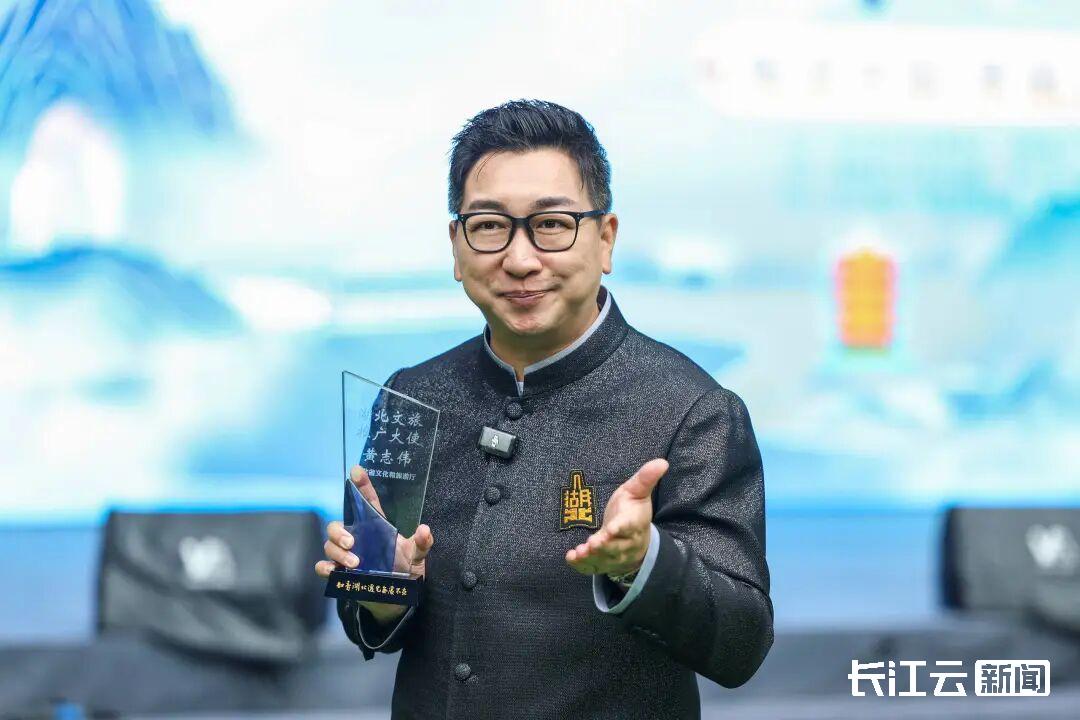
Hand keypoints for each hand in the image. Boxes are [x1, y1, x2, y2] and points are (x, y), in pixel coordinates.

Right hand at [315, 465, 433, 623]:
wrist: (398, 599)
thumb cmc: (406, 571)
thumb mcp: (418, 557)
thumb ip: (422, 544)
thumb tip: (424, 529)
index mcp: (376, 528)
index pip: (367, 502)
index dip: (361, 485)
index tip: (357, 471)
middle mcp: (358, 539)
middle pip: (337, 526)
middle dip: (339, 531)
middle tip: (353, 542)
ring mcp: (347, 556)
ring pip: (330, 545)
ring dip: (338, 551)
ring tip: (355, 563)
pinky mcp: (341, 574)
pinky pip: (323, 567)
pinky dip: (325, 567)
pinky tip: (334, 570)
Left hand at [564, 458, 667, 577]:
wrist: (637, 542)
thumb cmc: (633, 511)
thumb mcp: (638, 492)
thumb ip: (646, 478)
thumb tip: (662, 462)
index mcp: (634, 523)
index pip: (629, 526)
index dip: (621, 528)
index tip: (612, 528)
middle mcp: (626, 543)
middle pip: (616, 547)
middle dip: (604, 546)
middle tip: (592, 544)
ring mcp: (615, 556)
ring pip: (604, 559)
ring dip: (591, 557)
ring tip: (579, 553)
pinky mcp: (603, 563)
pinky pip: (593, 567)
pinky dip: (582, 565)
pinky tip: (571, 558)